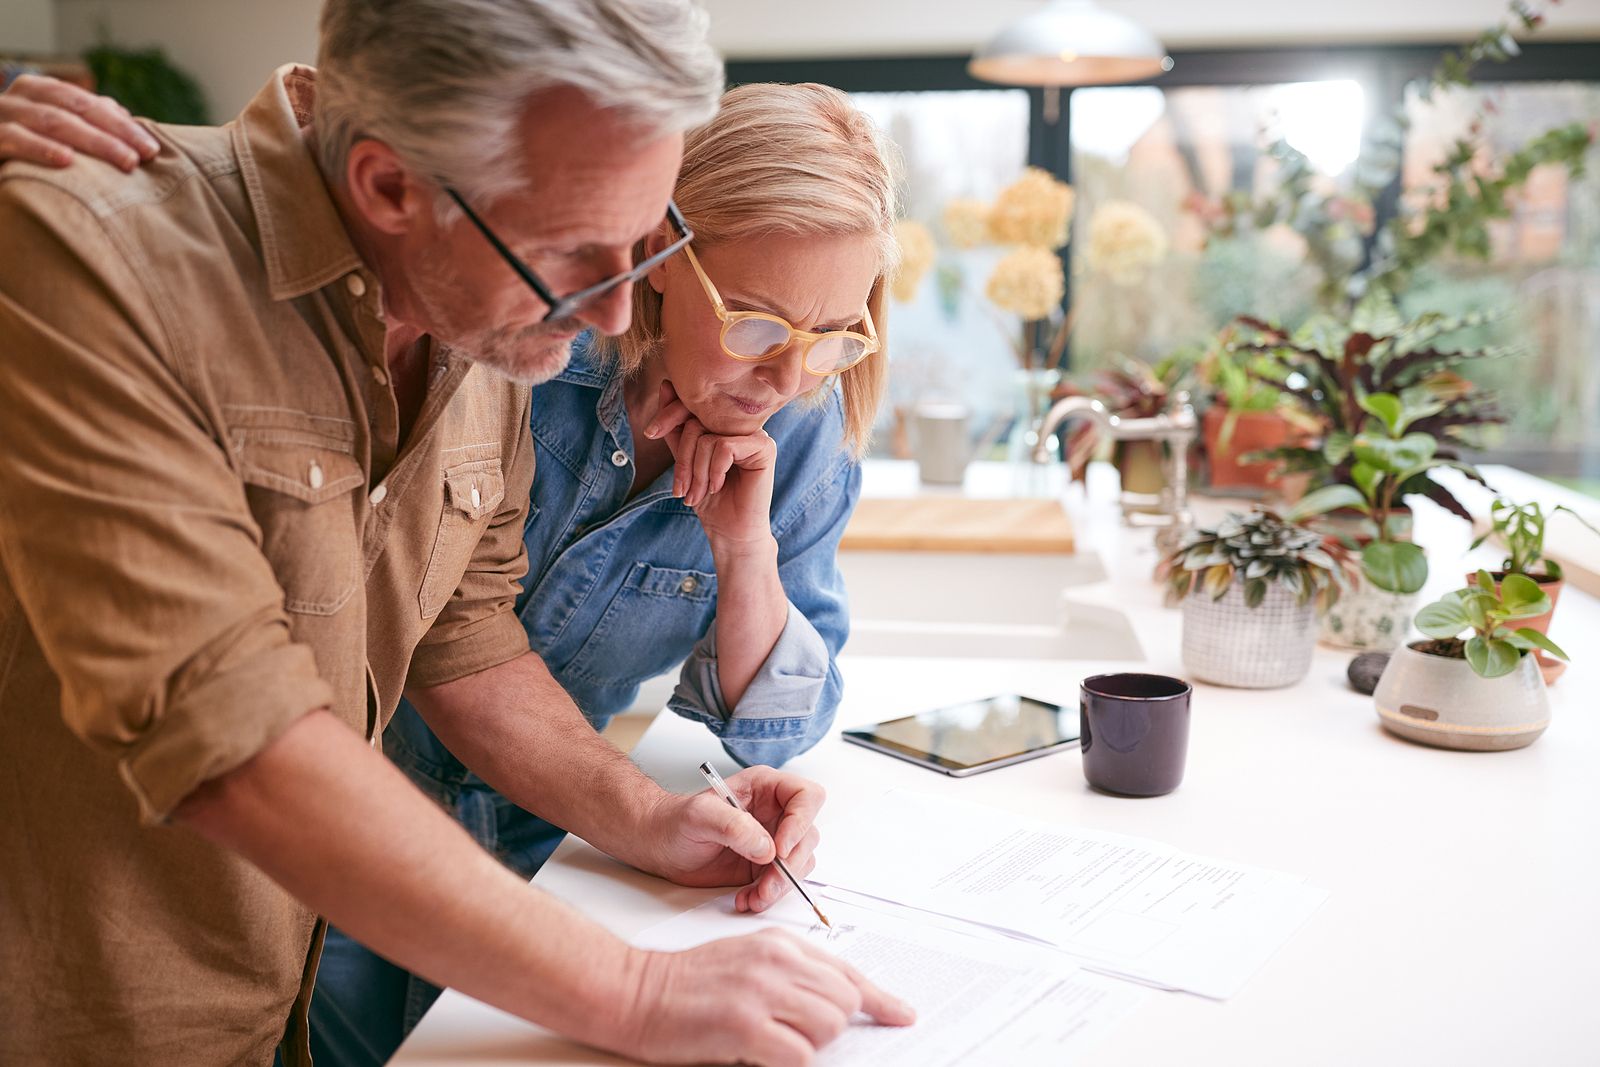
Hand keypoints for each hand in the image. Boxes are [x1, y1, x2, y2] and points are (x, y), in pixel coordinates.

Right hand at [0, 73, 158, 169]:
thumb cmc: (21, 148)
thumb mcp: (53, 132)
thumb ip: (84, 120)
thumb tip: (126, 118)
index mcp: (41, 91)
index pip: (89, 104)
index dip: (123, 125)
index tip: (153, 149)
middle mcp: (21, 97)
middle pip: (76, 109)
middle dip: (114, 133)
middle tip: (143, 156)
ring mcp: (2, 114)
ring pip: (52, 121)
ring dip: (92, 141)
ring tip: (123, 160)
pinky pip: (15, 139)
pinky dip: (41, 148)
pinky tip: (66, 159)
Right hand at [616, 930, 915, 1065]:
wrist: (636, 991)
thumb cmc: (688, 982)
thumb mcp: (746, 959)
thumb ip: (789, 972)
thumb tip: (834, 1001)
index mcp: (779, 944)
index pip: (846, 970)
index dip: (879, 998)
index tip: (901, 1015)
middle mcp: (776, 962)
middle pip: (843, 1000)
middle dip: (833, 1025)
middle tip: (799, 1035)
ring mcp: (761, 994)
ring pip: (828, 1026)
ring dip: (810, 1044)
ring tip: (773, 1042)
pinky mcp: (745, 1027)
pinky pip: (799, 1056)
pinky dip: (789, 1062)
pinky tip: (761, 1055)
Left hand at [638, 765, 823, 913]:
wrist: (660, 846)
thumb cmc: (675, 821)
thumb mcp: (699, 815)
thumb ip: (732, 825)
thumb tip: (767, 847)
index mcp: (765, 787)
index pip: (806, 796)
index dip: (801, 821)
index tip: (780, 847)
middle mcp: (775, 813)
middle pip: (807, 835)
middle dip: (790, 865)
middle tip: (766, 882)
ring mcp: (772, 841)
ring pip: (800, 863)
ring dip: (780, 885)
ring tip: (753, 895)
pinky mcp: (765, 867)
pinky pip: (782, 883)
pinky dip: (768, 896)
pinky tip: (746, 899)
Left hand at [645, 380, 777, 549]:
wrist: (730, 531)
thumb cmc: (710, 499)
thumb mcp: (685, 460)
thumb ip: (677, 428)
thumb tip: (666, 386)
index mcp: (725, 423)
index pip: (693, 406)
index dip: (669, 415)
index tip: (650, 432)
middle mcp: (742, 424)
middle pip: (697, 422)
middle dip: (682, 458)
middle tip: (681, 489)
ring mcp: (755, 434)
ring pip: (708, 438)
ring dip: (697, 472)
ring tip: (699, 493)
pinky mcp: (765, 448)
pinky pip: (725, 447)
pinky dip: (714, 471)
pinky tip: (718, 486)